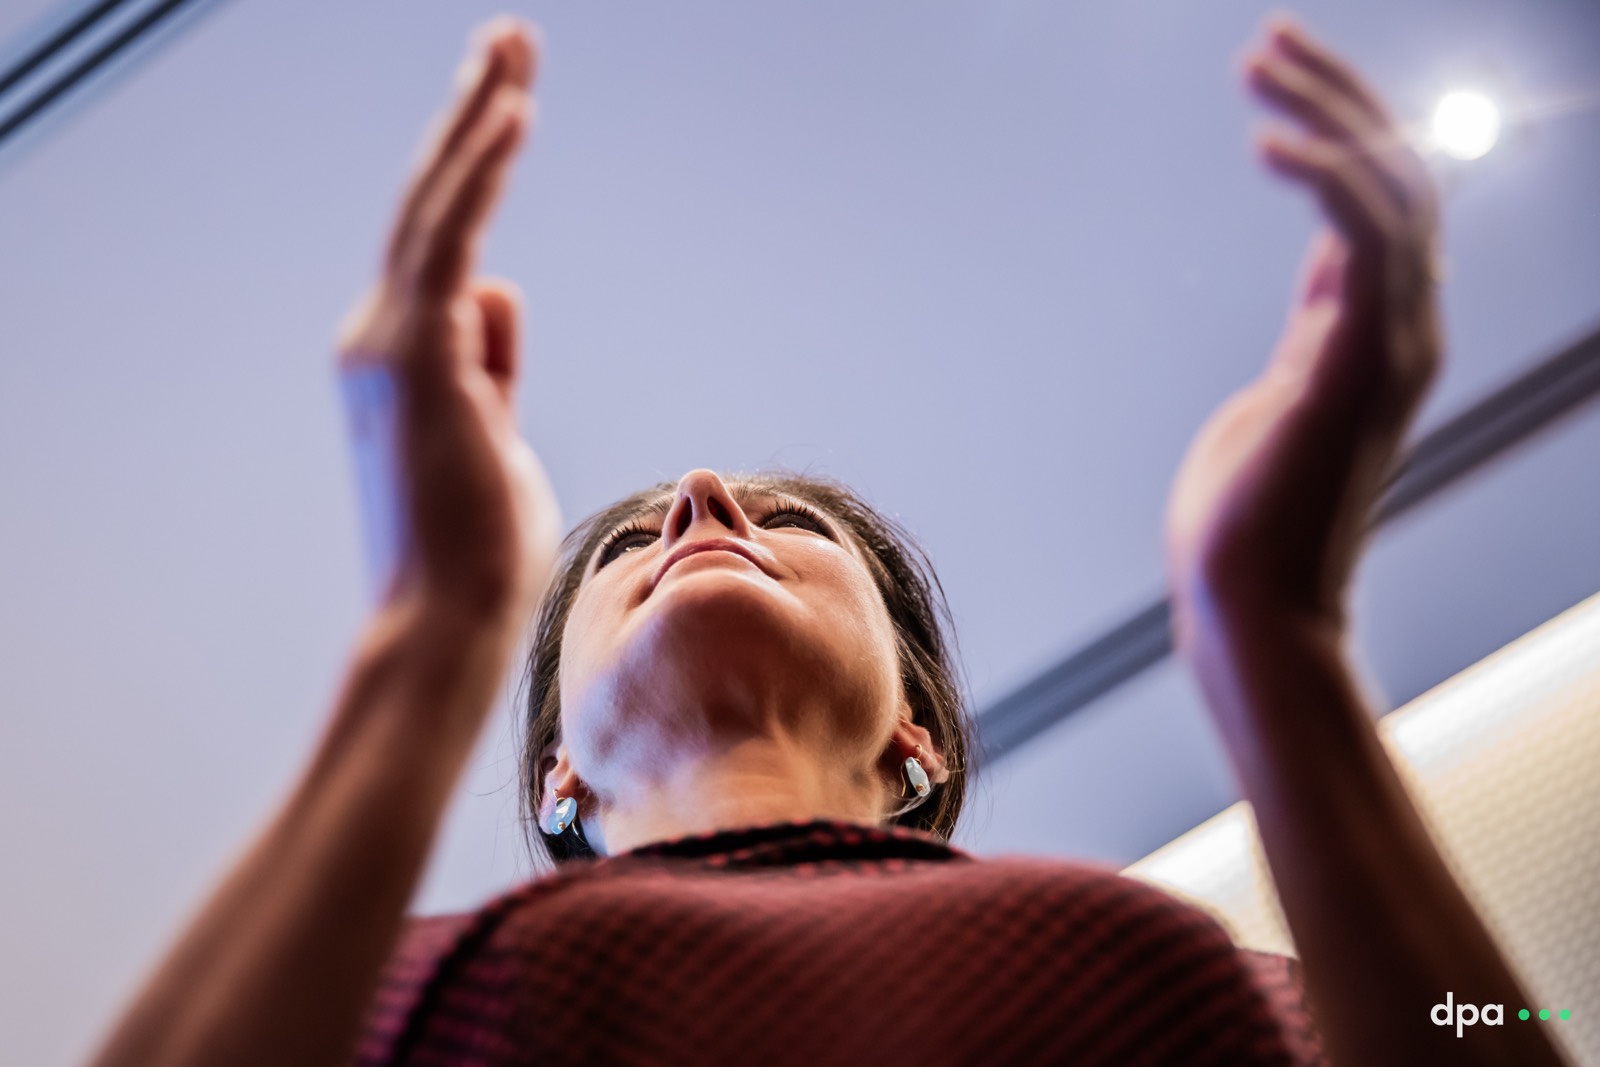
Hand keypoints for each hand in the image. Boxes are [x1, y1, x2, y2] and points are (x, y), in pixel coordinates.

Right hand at [336, 18, 560, 625]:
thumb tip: (498, 290)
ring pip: (434, 205)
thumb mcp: (492, 434)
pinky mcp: (417, 355)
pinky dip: (478, 175)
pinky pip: (449, 241)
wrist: (448, 618)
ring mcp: (390, 343)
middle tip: (507, 39)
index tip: (505, 102)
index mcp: (402, 357)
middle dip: (469, 114)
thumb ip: (490, 361)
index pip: (439, 239)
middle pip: (430, 203)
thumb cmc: (477, 544)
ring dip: (474, 119)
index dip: (471, 164)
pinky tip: (510, 115)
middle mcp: (380, 337)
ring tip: (511, 46)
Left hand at [1166, 17, 1442, 640]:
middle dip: (1339, 93)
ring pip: (1394, 190)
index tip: (1278, 73)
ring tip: (1259, 58)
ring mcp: (1393, 347)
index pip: (1384, 198)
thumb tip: (1324, 277)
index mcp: (1378, 333)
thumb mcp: (1280, 396)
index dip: (1343, 125)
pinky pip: (1364, 239)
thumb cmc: (1243, 517)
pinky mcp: (1359, 364)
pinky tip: (1268, 139)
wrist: (1247, 602)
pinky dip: (1327, 176)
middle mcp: (1404, 329)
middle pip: (1399, 174)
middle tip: (1268, 36)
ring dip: (1329, 111)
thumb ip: (1314, 331)